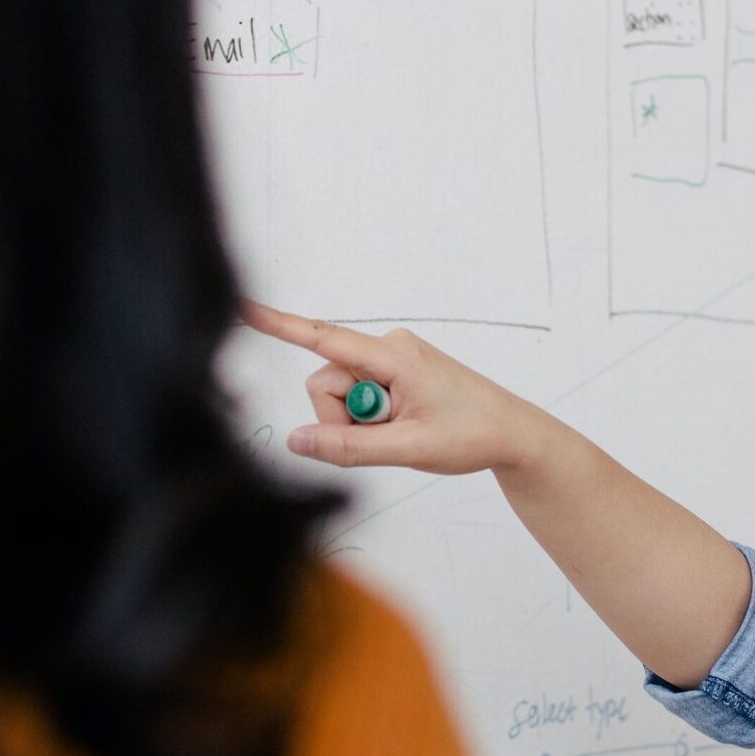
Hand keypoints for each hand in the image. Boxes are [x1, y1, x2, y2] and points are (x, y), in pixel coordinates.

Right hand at [237, 300, 550, 475]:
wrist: (512, 434)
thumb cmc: (472, 434)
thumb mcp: (408, 449)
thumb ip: (348, 448)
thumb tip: (296, 440)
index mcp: (393, 355)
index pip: (323, 337)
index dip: (279, 324)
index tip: (241, 307)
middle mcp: (388, 348)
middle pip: (326, 382)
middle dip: (342, 418)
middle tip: (387, 439)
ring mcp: (390, 359)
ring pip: (340, 393)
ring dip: (359, 423)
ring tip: (402, 433)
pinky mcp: (394, 373)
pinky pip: (359, 396)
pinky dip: (370, 419)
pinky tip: (404, 425)